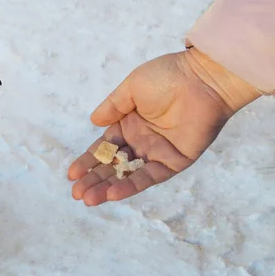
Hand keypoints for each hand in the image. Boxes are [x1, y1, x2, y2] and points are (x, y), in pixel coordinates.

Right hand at [68, 47, 259, 205]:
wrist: (203, 79)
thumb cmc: (168, 76)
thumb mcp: (132, 87)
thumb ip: (113, 106)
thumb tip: (94, 121)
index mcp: (129, 123)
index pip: (104, 148)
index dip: (88, 161)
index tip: (72, 174)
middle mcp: (141, 141)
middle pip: (113, 165)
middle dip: (94, 179)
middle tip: (76, 194)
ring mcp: (157, 153)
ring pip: (128, 174)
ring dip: (108, 187)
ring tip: (88, 199)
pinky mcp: (174, 162)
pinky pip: (150, 176)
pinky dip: (131, 185)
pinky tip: (113, 193)